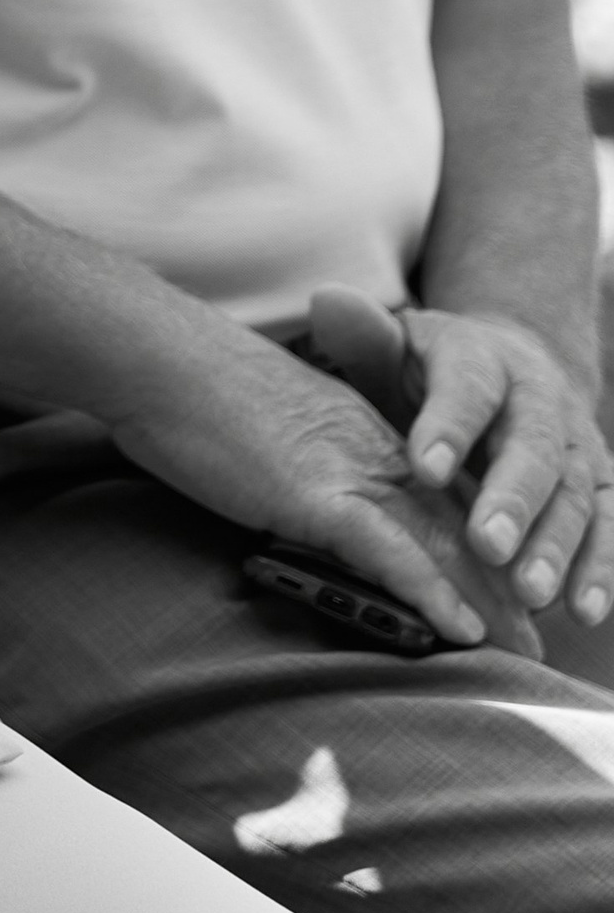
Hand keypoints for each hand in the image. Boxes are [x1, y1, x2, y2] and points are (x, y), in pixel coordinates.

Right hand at [110, 313, 532, 653]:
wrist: (157, 357)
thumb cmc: (188, 388)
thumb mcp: (261, 424)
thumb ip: (292, 459)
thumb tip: (288, 497)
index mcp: (357, 428)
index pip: (435, 492)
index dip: (476, 540)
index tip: (500, 583)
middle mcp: (369, 446)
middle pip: (454, 522)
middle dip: (498, 582)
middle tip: (532, 636)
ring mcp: (347, 468)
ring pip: (439, 542)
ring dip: (485, 600)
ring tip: (519, 649)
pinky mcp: (318, 493)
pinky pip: (392, 552)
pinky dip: (432, 592)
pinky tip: (461, 629)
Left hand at [309, 283, 613, 624]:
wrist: (513, 368)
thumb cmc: (434, 373)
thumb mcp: (397, 347)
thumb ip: (364, 336)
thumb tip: (327, 302)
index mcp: (482, 359)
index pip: (467, 387)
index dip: (448, 426)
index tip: (426, 468)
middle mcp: (540, 399)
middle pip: (531, 447)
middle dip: (512, 498)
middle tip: (488, 545)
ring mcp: (578, 444)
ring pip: (577, 494)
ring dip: (558, 546)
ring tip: (529, 593)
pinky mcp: (602, 486)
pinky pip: (611, 527)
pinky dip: (602, 570)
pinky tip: (583, 611)